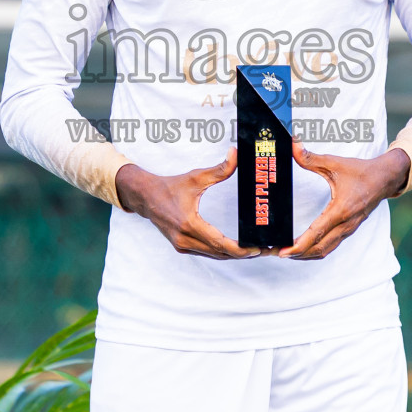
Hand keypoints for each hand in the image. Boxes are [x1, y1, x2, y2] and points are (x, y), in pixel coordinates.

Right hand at [115, 150, 259, 259]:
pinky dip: (222, 252)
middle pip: (221, 254)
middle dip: (244, 253)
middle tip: (266, 250)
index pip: (220, 243)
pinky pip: (207, 254)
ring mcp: (183, 246)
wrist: (146, 197)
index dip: (240, 249)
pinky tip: (236, 248)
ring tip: (255, 250)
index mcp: (189, 224)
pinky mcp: (182, 247)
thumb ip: (219, 169)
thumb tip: (236, 155)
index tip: (257, 248)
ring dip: (234, 255)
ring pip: (214, 256)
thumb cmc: (170, 186)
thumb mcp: (195, 177)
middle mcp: (185, 239)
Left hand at [280, 145, 410, 260]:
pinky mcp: (349, 230)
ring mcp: (348, 229)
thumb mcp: (334, 163)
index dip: (298, 245)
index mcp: (341, 210)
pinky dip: (315, 251)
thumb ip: (310, 158)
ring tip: (286, 253)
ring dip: (305, 255)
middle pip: (318, 249)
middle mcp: (345, 224)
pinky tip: (304, 248)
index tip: (283, 251)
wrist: (385, 178)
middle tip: (277, 252)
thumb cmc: (360, 171)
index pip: (316, 233)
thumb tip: (293, 145)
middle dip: (296, 254)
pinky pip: (330, 246)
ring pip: (325, 250)